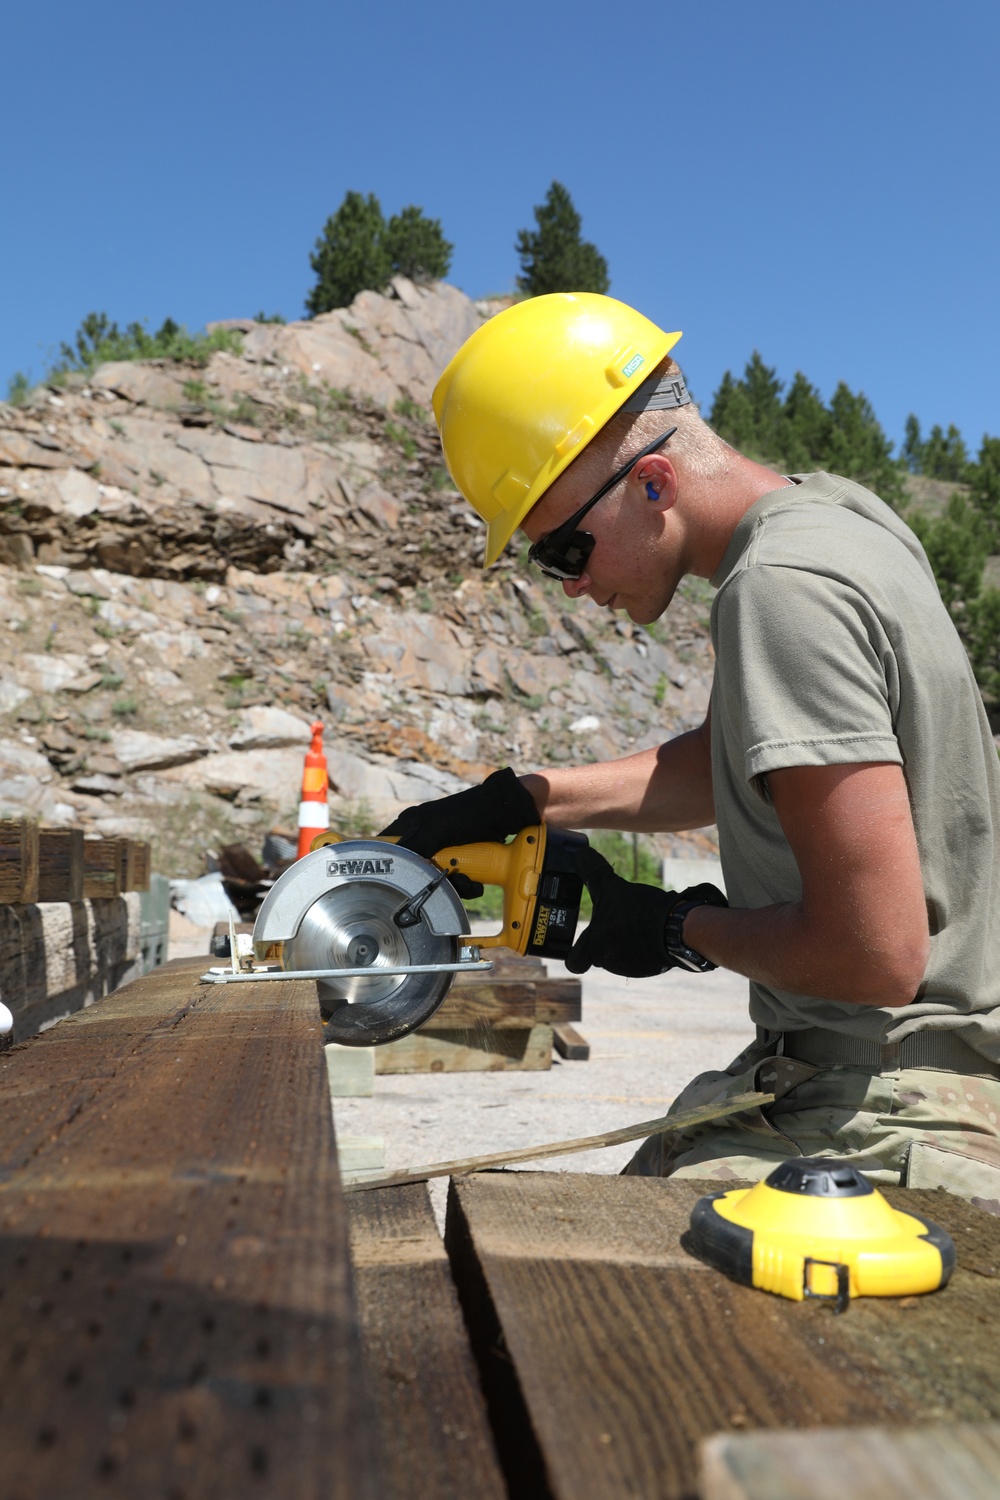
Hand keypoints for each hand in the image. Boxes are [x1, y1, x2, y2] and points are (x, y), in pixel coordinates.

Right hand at [380, 767, 538, 898]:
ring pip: (435, 880)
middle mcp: (422, 837)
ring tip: (468, 881)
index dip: (385, 866)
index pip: (385, 848)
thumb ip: (413, 844)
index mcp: (409, 824)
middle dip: (430, 882)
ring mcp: (442, 850)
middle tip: (445, 881)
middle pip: (413, 871)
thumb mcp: (436, 828)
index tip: (389, 884)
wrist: (506, 815)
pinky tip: (475, 883)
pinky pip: (454, 881)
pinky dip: (465, 885)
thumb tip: (393, 863)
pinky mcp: (459, 861)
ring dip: (453, 887)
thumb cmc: (470, 813)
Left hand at [566, 848, 726, 977]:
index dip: (573, 953)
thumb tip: (581, 853)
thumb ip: (594, 873)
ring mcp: (630, 966)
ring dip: (625, 940)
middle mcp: (609, 962)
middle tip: (615, 918)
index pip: (574, 962)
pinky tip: (649, 929)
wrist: (676, 928)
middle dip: (606, 937)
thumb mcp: (613, 887)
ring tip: (635, 920)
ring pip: (620, 954)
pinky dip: (642, 945)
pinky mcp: (650, 967)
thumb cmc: (639, 912)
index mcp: (594, 946)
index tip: (576, 943)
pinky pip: (640, 956)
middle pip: (599, 953)